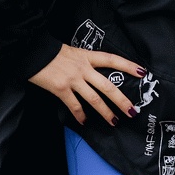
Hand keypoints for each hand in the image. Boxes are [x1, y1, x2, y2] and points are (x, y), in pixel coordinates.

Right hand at [28, 44, 144, 125]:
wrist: (32, 52)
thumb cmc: (52, 52)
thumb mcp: (73, 52)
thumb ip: (85, 62)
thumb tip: (94, 73)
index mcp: (87, 56)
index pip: (112, 60)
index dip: (128, 66)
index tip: (142, 72)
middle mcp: (83, 68)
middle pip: (108, 86)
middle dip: (122, 100)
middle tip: (133, 111)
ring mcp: (73, 80)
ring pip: (94, 99)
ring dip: (105, 112)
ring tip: (114, 121)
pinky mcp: (61, 89)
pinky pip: (74, 105)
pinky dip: (80, 115)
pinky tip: (85, 122)